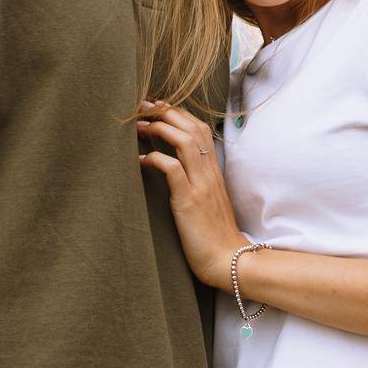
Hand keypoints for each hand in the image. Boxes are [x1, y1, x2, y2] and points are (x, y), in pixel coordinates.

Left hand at [137, 99, 248, 289]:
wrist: (228, 260)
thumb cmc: (214, 233)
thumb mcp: (208, 199)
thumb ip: (196, 179)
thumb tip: (174, 164)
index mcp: (213, 171)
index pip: (199, 129)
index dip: (178, 114)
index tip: (157, 107)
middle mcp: (209, 173)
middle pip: (191, 128)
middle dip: (166, 112)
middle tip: (143, 106)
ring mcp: (200, 185)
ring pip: (184, 142)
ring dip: (160, 128)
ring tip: (139, 125)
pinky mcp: (189, 201)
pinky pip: (172, 169)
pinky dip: (154, 158)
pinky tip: (139, 159)